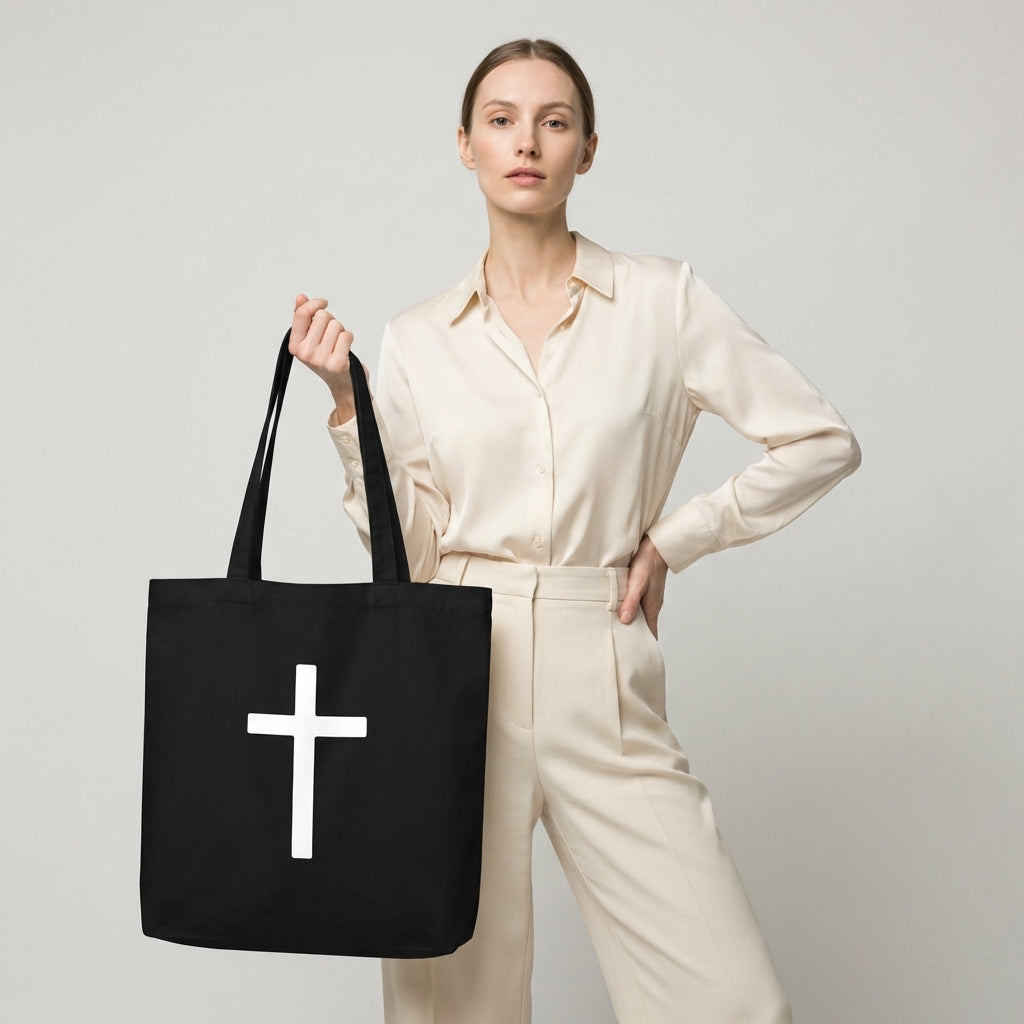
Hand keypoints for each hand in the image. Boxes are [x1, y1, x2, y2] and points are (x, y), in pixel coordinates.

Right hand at [289, 294, 362, 418]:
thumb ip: (304, 317)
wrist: (343, 383)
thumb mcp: (310, 338)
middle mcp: (305, 353)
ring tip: (338, 343)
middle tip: (332, 334)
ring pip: (336, 325)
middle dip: (330, 320)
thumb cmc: (327, 357)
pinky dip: (349, 338)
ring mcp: (321, 360)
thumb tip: (301, 298)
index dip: (315, 303)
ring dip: (341, 330)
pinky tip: (345, 348)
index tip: (323, 303)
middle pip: (322, 316)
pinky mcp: (337, 364)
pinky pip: (346, 336)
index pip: (302, 314)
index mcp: (295, 346)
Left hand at [619, 534, 667, 638]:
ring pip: (638, 616)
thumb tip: (625, 620)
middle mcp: (650, 606)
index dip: (643, 646)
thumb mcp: (638, 582)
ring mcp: (647, 598)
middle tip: (619, 647)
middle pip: (643, 627)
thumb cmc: (648, 562)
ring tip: (614, 631)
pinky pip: (635, 605)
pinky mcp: (642, 590)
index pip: (650, 634)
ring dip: (629, 623)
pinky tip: (617, 610)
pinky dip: (628, 611)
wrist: (656, 545)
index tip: (634, 657)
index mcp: (651, 608)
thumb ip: (631, 601)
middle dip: (633, 637)